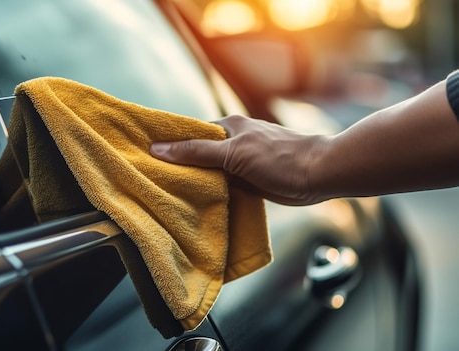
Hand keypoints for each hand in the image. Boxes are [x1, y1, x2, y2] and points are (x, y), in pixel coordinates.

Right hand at [150, 115, 328, 205]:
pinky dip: (212, 193)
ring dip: (196, 182)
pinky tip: (199, 203)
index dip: (169, 145)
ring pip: (210, 172)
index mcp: (227, 127)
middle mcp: (231, 142)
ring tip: (169, 194)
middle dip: (180, 167)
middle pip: (197, 154)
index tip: (145, 157)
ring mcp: (240, 162)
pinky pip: (223, 186)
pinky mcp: (249, 180)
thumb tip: (158, 149)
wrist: (318, 175)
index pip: (189, 134)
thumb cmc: (278, 157)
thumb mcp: (233, 153)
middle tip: (153, 181)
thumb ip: (196, 152)